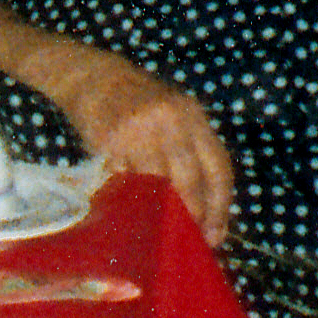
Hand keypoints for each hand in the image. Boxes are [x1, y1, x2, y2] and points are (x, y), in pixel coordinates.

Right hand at [50, 54, 235, 238]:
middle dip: (193, 216)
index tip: (216, 234)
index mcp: (194, 116)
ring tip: (162, 231)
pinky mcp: (110, 140)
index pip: (219, 167)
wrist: (95, 77)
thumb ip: (192, 150)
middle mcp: (170, 121)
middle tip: (190, 239)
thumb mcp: (176, 114)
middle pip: (190, 180)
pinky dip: (130, 198)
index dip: (221, 206)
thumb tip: (208, 207)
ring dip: (161, 213)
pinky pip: (124, 181)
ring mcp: (139, 130)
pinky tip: (133, 209)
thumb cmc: (141, 103)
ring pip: (157, 185)